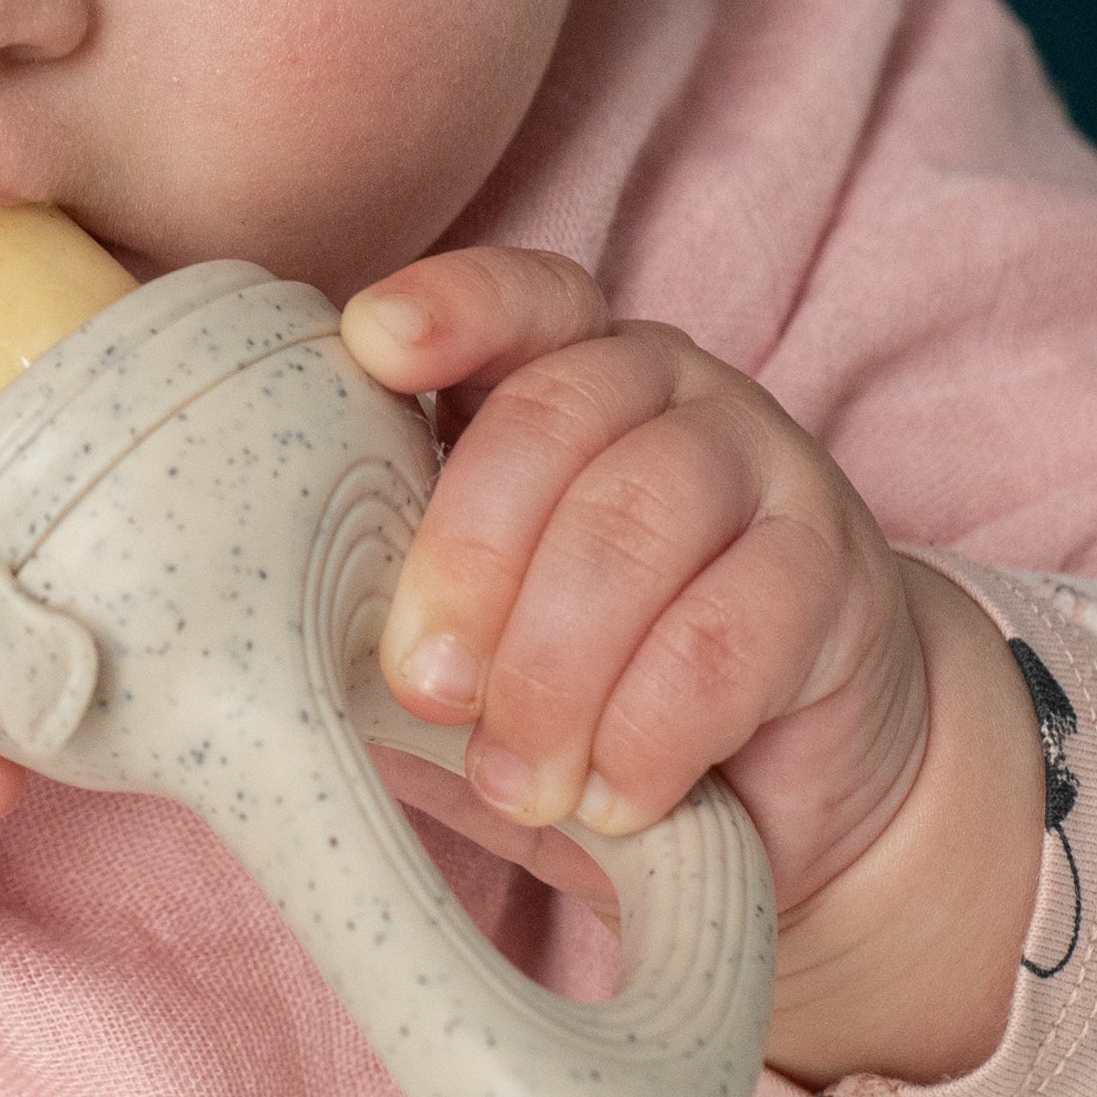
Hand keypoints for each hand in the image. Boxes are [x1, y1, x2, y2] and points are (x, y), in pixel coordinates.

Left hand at [341, 248, 1042, 1088]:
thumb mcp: (479, 647)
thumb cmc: (588, 695)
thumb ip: (398, 622)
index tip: (374, 346)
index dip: (452, 308)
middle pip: (561, 417)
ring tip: (522, 779)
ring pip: (646, 519)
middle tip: (429, 692)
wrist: (790, 784)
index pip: (520, 299)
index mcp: (564, 376)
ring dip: (560, 666)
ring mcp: (767, 469)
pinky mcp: (836, 575)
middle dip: (473, 556)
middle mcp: (670, 392)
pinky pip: (735, 629)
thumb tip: (259, 668)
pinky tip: (615, 797)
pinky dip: (656, 726)